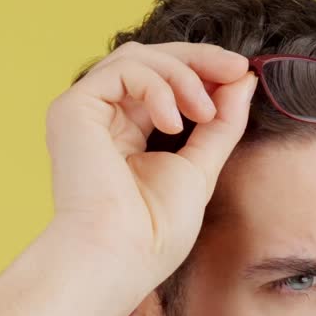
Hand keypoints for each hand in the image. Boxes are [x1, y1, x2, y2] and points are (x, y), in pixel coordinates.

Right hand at [44, 41, 256, 297]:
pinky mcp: (73, 108)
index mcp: (127, 135)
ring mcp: (85, 113)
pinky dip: (158, 87)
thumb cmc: (154, 232)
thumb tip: (243, 79)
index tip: (241, 73)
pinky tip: (174, 122)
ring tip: (204, 111)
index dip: (202, 71)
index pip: (163, 84)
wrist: (121, 256)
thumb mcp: (201, 167)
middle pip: (150, 61)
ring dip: (182, 75)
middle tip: (236, 68)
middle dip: (198, 60)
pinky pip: (123, 70)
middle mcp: (102, 120)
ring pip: (137, 58)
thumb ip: (221, 124)